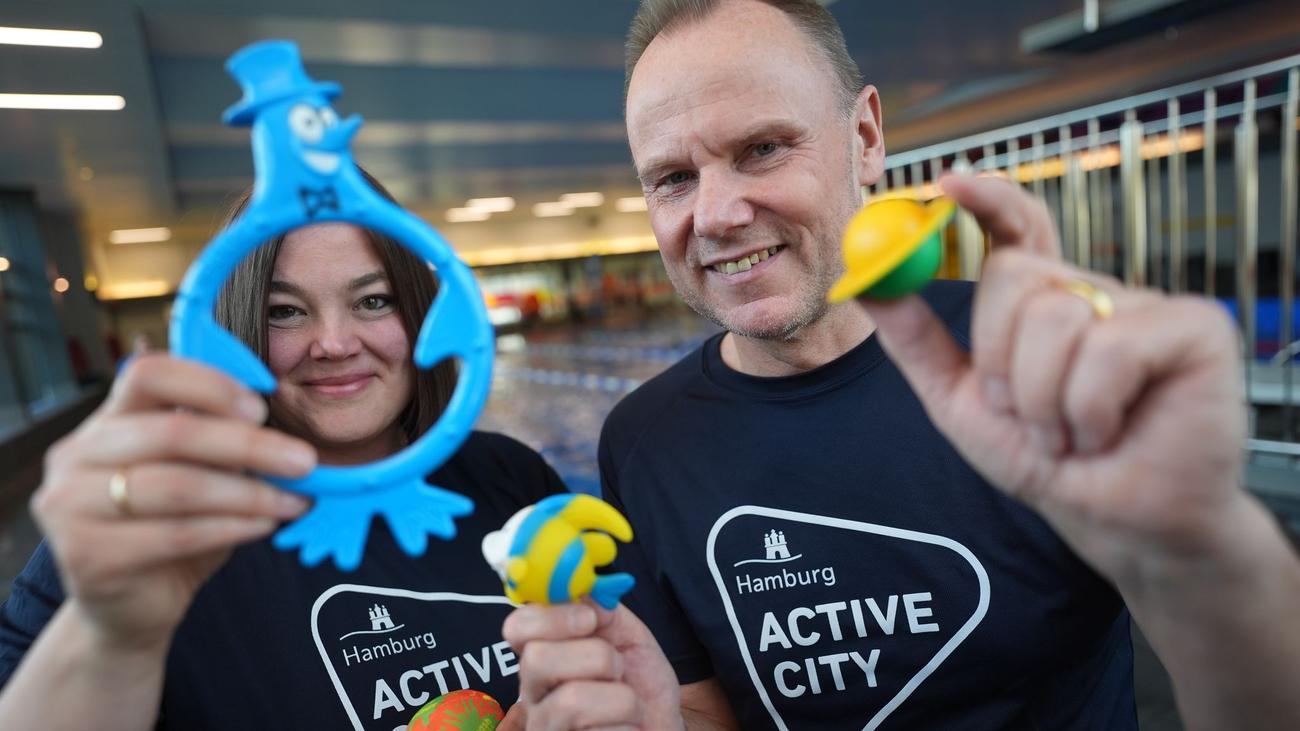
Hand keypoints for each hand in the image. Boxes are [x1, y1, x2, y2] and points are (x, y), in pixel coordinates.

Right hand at [32, 354, 315, 652]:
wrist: (129, 608)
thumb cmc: (169, 530)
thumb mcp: (197, 475)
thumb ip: (219, 444)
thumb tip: (279, 424)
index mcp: (105, 422)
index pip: (147, 374)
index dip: (209, 384)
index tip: (261, 407)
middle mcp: (76, 456)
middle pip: (172, 432)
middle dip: (250, 445)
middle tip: (305, 461)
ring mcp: (70, 506)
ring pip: (178, 486)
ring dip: (250, 493)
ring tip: (294, 500)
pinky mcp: (87, 555)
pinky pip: (177, 533)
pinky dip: (232, 527)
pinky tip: (266, 525)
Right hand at [503, 601, 683, 730]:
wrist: (662, 727)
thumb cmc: (641, 688)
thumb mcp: (629, 639)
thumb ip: (605, 612)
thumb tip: (587, 593)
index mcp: (546, 656)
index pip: (517, 627)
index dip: (550, 617)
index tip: (589, 618)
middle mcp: (534, 693)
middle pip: (536, 660)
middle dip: (597, 658)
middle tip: (618, 670)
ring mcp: (545, 726)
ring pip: (571, 701)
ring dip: (621, 699)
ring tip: (628, 706)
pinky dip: (627, 728)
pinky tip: (625, 730)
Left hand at [860, 174, 1246, 583]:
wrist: (1115, 523)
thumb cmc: (1050, 464)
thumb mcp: (960, 402)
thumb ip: (916, 341)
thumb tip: (866, 282)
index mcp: (1042, 302)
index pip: (1015, 228)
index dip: (984, 198)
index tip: (944, 184)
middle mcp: (1092, 293)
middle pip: (1013, 276)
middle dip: (998, 359)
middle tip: (1023, 414)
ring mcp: (1145, 306)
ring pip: (1055, 318)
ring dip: (1043, 400)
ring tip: (1071, 435)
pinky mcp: (1194, 329)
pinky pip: (1108, 349)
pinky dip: (1089, 410)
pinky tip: (1107, 434)